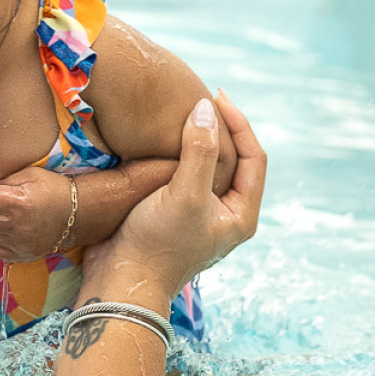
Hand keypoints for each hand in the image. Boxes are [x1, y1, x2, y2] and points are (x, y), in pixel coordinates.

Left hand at [0, 166, 75, 262]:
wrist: (76, 213)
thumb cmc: (52, 190)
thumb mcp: (30, 174)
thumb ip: (6, 181)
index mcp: (20, 204)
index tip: (0, 187)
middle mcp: (19, 227)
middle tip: (3, 202)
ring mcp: (21, 244)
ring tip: (6, 215)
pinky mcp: (24, 255)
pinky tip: (5, 230)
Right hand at [85, 93, 265, 299]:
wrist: (120, 280)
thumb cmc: (156, 242)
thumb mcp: (184, 194)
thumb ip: (199, 151)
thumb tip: (206, 108)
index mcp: (241, 213)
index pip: (254, 157)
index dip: (238, 123)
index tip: (214, 96)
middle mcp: (225, 214)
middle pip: (234, 160)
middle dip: (219, 129)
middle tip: (198, 100)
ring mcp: (199, 215)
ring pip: (207, 167)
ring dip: (198, 140)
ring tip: (181, 114)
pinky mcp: (173, 215)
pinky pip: (184, 175)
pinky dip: (178, 154)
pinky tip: (159, 141)